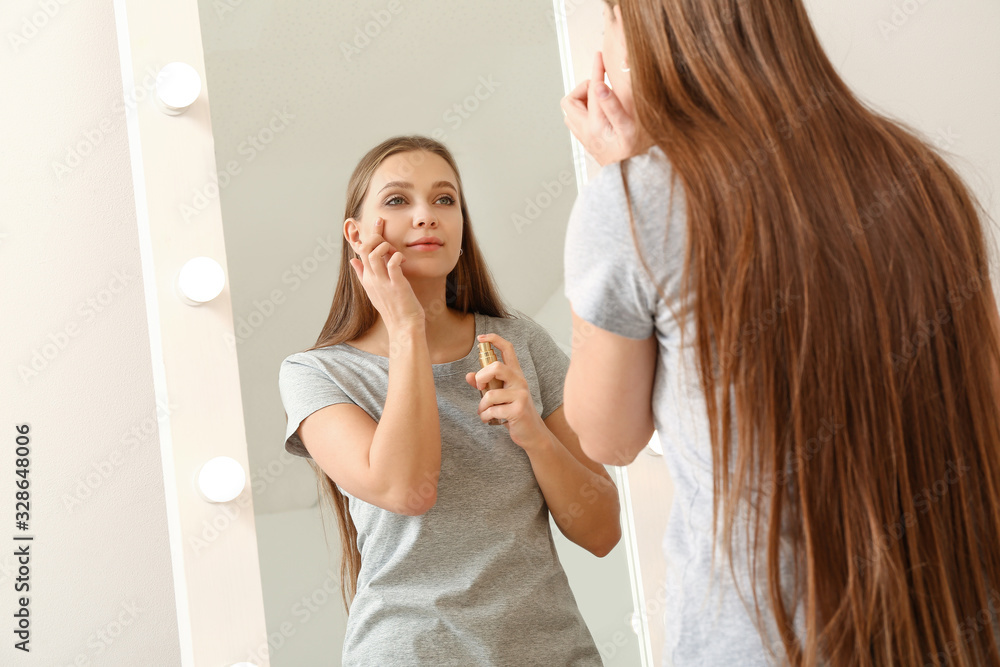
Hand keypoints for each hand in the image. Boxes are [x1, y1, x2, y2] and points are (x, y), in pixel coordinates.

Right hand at [348, 217, 424, 330]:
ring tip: (394, 250)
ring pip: (374, 254)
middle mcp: (372, 279)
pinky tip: (402, 259)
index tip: (376, 223)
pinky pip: (392, 263)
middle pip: (365, 249)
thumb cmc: (392, 308)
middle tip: (382, 224)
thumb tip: (353, 260)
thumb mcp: (373, 290)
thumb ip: (362, 275)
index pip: (360, 251)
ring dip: (385, 246)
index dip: (365, 235)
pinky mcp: (396, 285)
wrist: (403, 326)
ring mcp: (383, 282)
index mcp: (367, 279)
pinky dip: (396, 256)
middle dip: (373, 234)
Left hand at [464, 333, 548, 450]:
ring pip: (490, 394)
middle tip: (479, 388)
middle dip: (481, 377)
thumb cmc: (513, 412)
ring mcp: (520, 395)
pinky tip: (489, 420)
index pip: (508, 349)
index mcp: (515, 374)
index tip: (481, 338)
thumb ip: (485, 385)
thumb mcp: (500, 395)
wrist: (532, 433)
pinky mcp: (518, 410)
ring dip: (481, 407)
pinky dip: (486, 417)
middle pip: (497, 367)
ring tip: (483, 412)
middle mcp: (520, 381)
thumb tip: (468, 375)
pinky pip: (493, 410)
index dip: (494, 339)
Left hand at [560, 51, 643, 165]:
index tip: (600, 56)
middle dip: (584, 88)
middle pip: (570, 100)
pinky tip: (600, 112)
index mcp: (596, 124)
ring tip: (601, 100)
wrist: (633, 176)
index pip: (593, 89)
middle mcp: (585, 131)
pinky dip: (585, 111)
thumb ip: (613, 105)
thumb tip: (599, 86)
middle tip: (602, 87)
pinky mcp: (587, 141)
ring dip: (583, 101)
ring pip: (571, 111)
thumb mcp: (628, 127)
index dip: (597, 69)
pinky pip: (577, 121)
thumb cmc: (636, 153)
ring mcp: (584, 137)